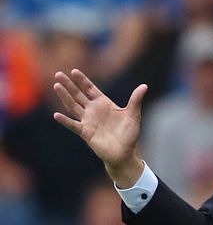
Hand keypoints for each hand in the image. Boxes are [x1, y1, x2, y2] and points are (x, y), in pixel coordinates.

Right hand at [52, 69, 146, 186]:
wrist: (125, 153)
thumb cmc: (129, 134)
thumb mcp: (133, 115)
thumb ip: (135, 100)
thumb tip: (144, 86)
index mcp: (104, 104)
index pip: (90, 89)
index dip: (82, 80)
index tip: (74, 71)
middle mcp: (93, 110)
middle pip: (78, 95)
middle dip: (69, 85)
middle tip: (58, 74)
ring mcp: (88, 121)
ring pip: (73, 106)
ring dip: (65, 97)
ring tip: (56, 86)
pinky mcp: (86, 133)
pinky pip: (73, 125)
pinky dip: (65, 120)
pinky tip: (56, 115)